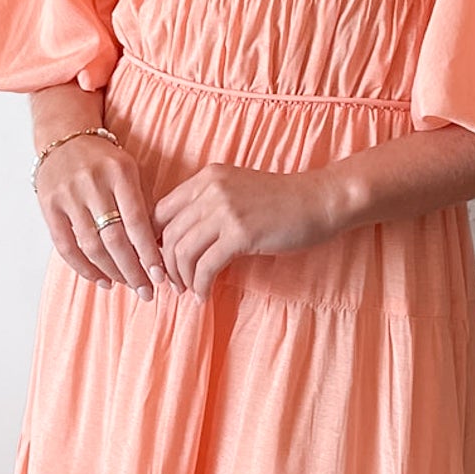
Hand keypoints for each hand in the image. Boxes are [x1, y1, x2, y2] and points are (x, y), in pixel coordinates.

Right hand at [34, 136, 177, 298]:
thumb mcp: (129, 170)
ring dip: (111, 271)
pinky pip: (65, 246)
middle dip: (133, 270)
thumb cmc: (104, 160)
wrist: (63, 138)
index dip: (148, 253)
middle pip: (114, 238)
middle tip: (147, 292)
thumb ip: (141, 204)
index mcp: (119, 172)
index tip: (161, 276)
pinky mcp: (49, 206)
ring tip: (127, 285)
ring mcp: (68, 195)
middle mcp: (92, 183)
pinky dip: (84, 268)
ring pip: (91, 246)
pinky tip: (100, 279)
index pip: (137, 221)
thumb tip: (157, 250)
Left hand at [152, 162, 340, 298]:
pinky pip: (205, 266)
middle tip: (174, 284)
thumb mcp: (237, 192)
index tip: (163, 263)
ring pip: (181, 251)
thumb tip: (177, 241)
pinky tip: (205, 295)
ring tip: (190, 291)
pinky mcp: (241, 233)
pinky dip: (200, 285)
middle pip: (167, 234)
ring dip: (182, 278)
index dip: (155, 241)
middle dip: (166, 265)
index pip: (160, 211)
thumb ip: (208, 206)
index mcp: (206, 178)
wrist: (320, 200)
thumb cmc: (281, 202)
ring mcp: (225, 210)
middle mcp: (210, 189)